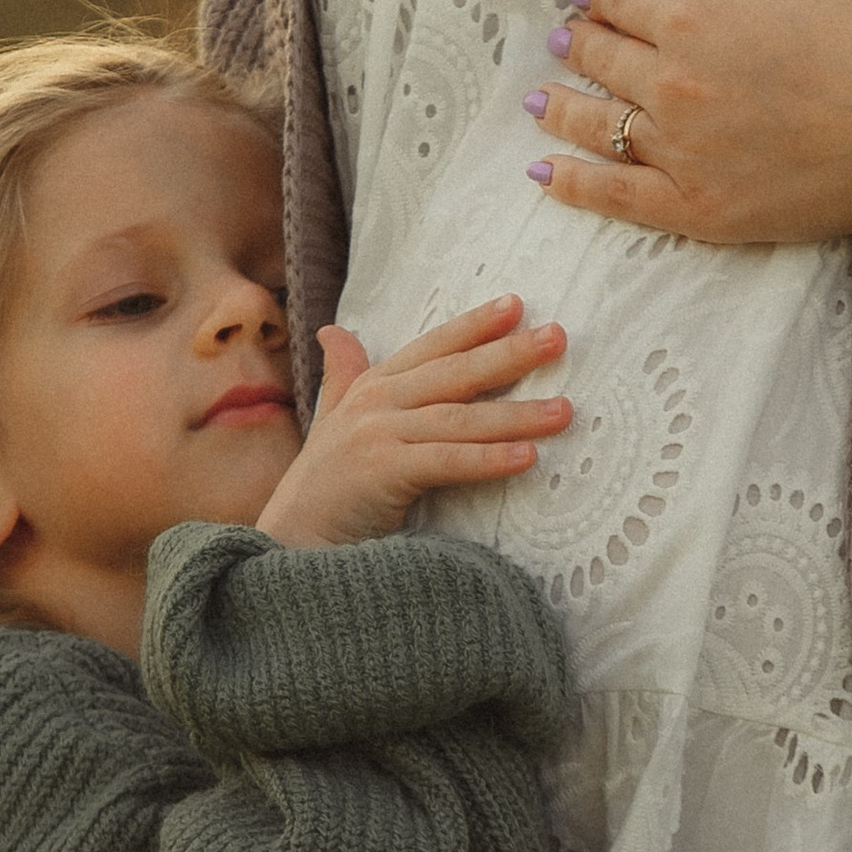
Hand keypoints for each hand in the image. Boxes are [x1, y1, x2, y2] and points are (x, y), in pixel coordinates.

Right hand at [259, 297, 569, 548]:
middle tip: (558, 338)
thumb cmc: (320, 490)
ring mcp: (376, 436)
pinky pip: (447, 462)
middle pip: (452, 373)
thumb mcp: (331, 424)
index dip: (472, 326)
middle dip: (508, 354)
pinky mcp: (382, 473)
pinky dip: (488, 459)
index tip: (516, 305)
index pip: (430, 349)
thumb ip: (342, 377)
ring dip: (515, 414)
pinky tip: (527, 457)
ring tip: (563, 411)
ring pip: (458, 418)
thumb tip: (333, 331)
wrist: (287, 546)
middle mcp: (374, 404)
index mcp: (369, 388)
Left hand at [527, 0, 851, 244]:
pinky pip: (614, 195)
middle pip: (602, 58)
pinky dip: (572, 183)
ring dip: (560, 107)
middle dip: (579, 43)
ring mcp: (677, 148)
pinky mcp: (692, 206)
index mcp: (694, 15)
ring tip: (540, 100)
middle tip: (564, 41)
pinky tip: (544, 173)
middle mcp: (673, 81)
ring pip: (596, 124)